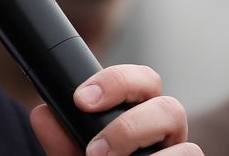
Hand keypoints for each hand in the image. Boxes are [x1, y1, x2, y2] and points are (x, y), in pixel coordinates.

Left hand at [30, 65, 202, 155]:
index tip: (81, 99)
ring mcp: (180, 154)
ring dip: (142, 151)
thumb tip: (42, 115)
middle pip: (169, 106)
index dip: (115, 81)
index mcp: (140, 115)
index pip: (142, 80)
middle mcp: (166, 134)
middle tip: (94, 150)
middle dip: (129, 126)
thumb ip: (61, 140)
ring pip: (186, 145)